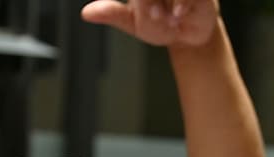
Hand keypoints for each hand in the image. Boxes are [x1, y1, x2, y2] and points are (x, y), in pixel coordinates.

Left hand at [81, 0, 219, 47]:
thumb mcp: (132, 23)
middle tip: (151, 15)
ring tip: (163, 18)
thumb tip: (86, 13)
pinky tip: (178, 15)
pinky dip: (183, 3)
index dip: (141, 4)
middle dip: (148, 2)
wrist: (186, 37)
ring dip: (160, 3)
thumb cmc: (160, 24)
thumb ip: (112, 14)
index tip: (145, 14)